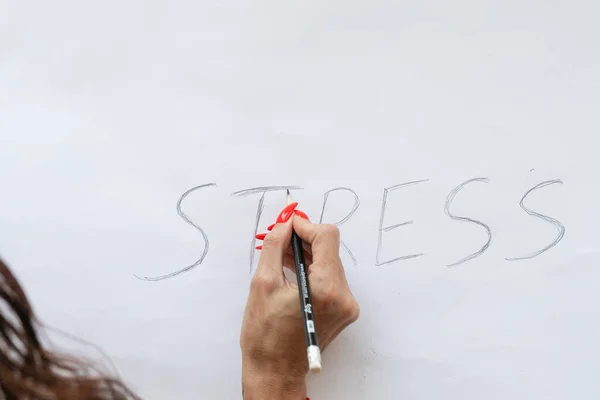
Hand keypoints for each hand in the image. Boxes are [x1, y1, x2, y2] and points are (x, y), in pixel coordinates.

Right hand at [240, 209, 359, 398]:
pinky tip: (292, 271)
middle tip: (279, 239)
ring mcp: (347, 305)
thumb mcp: (263, 284)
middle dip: (304, 240)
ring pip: (330, 263)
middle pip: (330, 250)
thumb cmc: (264, 335)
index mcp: (326, 289)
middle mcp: (344, 296)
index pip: (327, 237)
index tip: (287, 226)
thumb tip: (285, 225)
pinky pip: (330, 278)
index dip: (306, 226)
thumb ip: (274, 247)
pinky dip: (313, 270)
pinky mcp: (344, 311)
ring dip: (308, 255)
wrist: (275, 371)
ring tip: (281, 257)